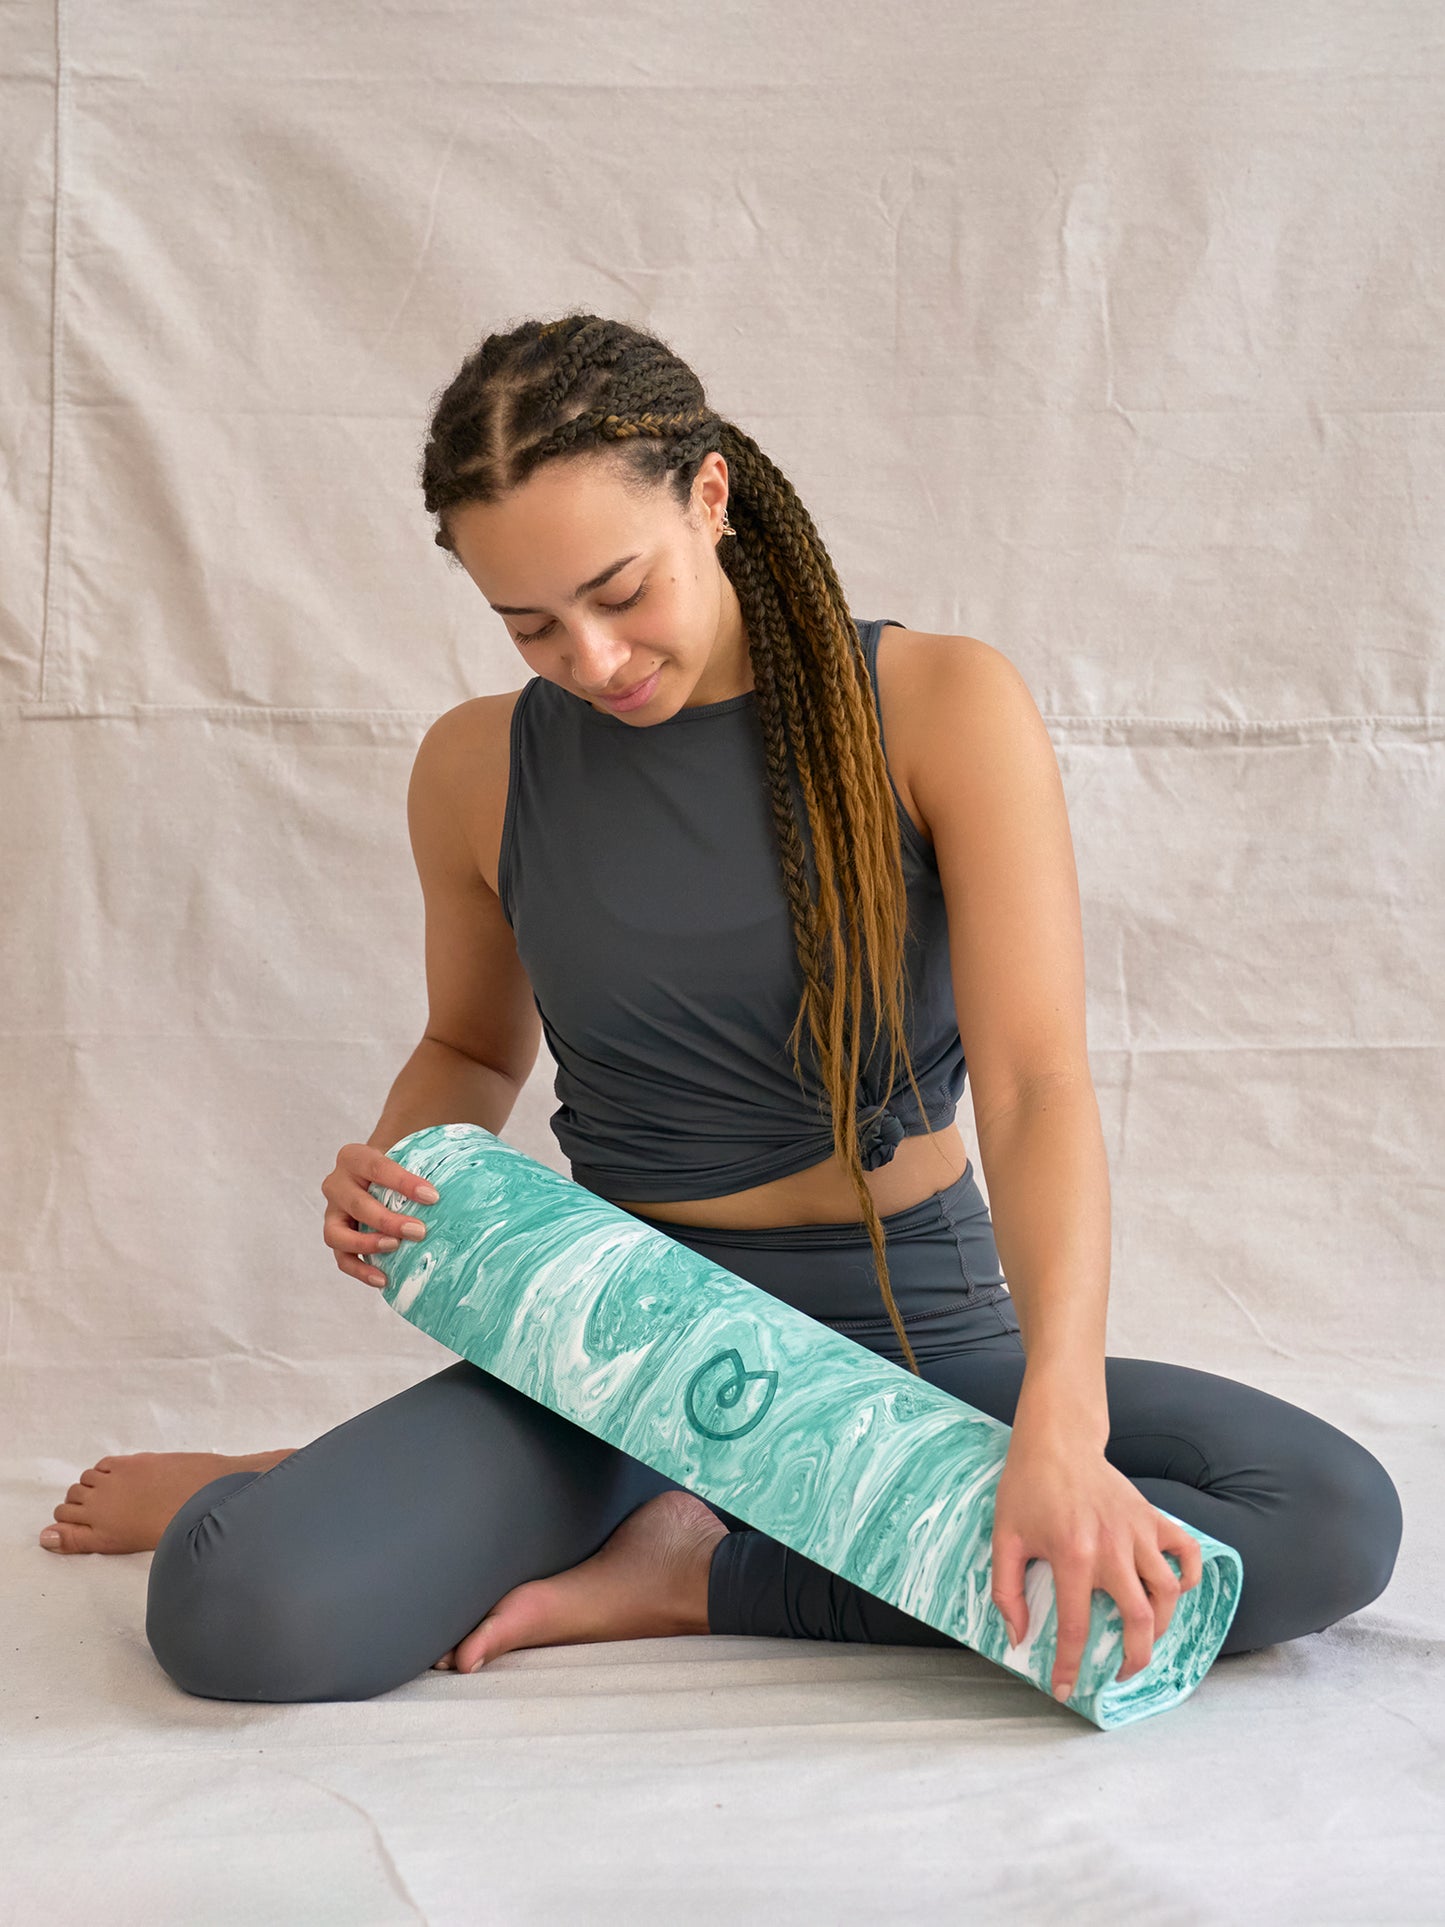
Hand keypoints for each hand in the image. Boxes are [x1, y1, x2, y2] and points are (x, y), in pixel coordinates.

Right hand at [321, 1142, 440, 1289]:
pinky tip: (384, 1279)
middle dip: (388, 1220)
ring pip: (337, 1234)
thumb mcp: (410, 1153)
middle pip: (357, 1204)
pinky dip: (360, 1270)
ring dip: (367, 1244)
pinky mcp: (336, 1237)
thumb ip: (431, 1157)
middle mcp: (336, 1184)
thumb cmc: (400, 1162)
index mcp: (353, 1157)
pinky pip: (342, 1258)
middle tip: (420, 1231)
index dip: (403, 1183)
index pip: (376, 1168)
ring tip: (395, 1248)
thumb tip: (473, 1175)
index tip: (433, 1197)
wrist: (377, 1173)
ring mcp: (333, 1214)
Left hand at [989, 1421, 1203, 1701]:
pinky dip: (1189, 1574)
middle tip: (1123, 1674)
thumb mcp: (1005, 1538)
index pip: (1075, 1627)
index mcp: (1072, 1556)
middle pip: (1140, 1619)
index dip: (1069, 1666)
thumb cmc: (1026, 1488)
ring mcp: (1137, 1532)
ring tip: (1144, 1637)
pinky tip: (1175, 1590)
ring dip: (1162, 1623)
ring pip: (1168, 1592)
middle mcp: (1112, 1549)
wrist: (1056, 1441)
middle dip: (1136, 1658)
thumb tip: (1017, 1636)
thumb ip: (1007, 1591)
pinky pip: (1186, 1551)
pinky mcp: (1151, 1517)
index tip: (1065, 1690)